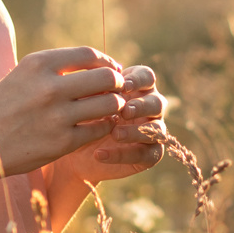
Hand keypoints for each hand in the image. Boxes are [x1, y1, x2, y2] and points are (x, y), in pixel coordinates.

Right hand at [0, 46, 128, 178]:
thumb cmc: (2, 106)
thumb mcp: (23, 75)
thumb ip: (57, 68)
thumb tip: (100, 64)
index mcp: (38, 64)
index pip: (90, 54)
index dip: (107, 62)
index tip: (111, 70)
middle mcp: (49, 87)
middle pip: (106, 77)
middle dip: (117, 83)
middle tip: (116, 90)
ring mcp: (56, 116)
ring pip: (109, 103)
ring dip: (115, 105)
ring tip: (110, 109)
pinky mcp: (61, 143)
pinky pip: (99, 129)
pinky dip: (105, 126)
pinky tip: (98, 126)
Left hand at [53, 64, 165, 188]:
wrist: (75, 148)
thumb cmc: (81, 116)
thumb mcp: (83, 103)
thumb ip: (93, 92)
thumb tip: (98, 83)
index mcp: (137, 88)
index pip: (147, 77)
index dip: (139, 79)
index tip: (123, 85)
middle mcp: (150, 109)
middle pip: (158, 103)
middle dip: (143, 106)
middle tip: (125, 111)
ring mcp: (152, 132)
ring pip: (158, 130)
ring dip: (137, 131)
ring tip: (114, 134)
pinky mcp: (149, 154)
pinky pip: (147, 155)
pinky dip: (124, 154)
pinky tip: (99, 154)